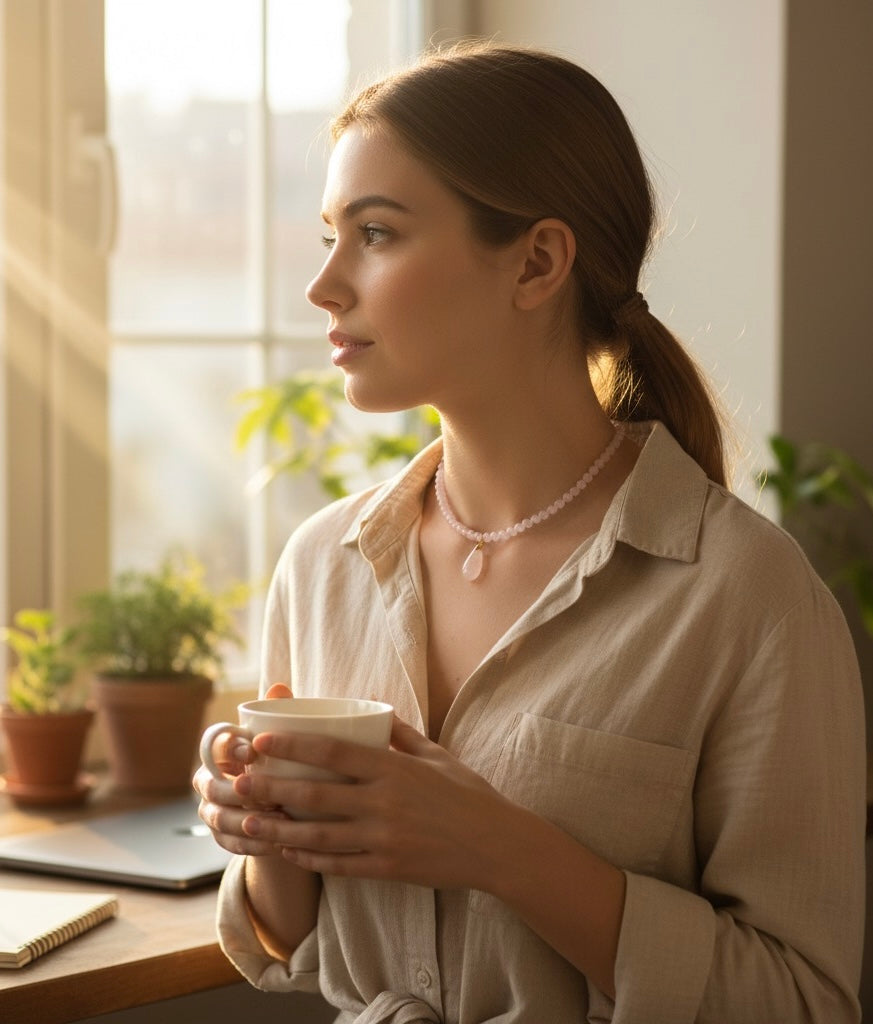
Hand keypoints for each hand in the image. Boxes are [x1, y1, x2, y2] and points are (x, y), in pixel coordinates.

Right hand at [193, 682, 292, 855]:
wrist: (282, 805)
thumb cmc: (282, 762)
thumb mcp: (284, 740)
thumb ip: (280, 715)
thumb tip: (279, 688)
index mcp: (220, 752)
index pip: (213, 746)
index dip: (230, 748)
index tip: (254, 752)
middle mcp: (208, 781)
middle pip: (211, 787)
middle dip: (239, 792)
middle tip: (271, 794)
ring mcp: (211, 811)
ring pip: (219, 819)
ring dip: (248, 821)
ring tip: (280, 820)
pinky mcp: (221, 837)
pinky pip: (229, 844)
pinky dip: (253, 844)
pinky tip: (278, 843)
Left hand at [231, 713, 520, 891]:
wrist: (496, 844)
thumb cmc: (467, 794)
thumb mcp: (437, 755)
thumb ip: (403, 735)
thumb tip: (377, 712)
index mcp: (393, 768)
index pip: (333, 753)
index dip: (293, 747)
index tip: (262, 742)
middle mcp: (383, 802)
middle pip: (315, 795)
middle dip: (272, 788)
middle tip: (240, 783)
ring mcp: (383, 838)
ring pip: (318, 835)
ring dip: (279, 830)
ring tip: (249, 823)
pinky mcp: (386, 867)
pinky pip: (338, 864)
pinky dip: (309, 858)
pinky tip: (289, 851)